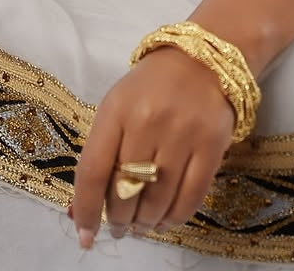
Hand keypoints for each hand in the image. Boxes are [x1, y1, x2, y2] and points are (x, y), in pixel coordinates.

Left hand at [70, 45, 234, 247]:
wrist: (202, 58)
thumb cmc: (151, 86)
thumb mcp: (117, 106)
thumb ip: (99, 154)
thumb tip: (81, 210)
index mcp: (117, 108)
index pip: (93, 170)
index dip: (87, 210)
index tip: (85, 235)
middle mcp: (149, 120)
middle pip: (126, 190)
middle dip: (118, 219)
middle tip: (119, 227)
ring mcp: (183, 133)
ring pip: (157, 200)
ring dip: (145, 223)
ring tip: (140, 225)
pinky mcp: (212, 144)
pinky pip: (190, 198)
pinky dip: (174, 218)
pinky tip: (164, 220)